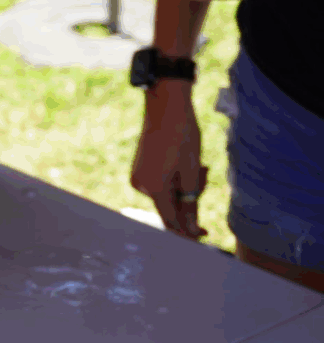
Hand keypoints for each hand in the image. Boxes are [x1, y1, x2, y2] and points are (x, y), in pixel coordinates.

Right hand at [131, 81, 207, 238]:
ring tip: (197, 163)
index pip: (172, 221)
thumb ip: (191, 202)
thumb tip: (191, 228)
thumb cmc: (182, 137)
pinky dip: (173, 179)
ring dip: (184, 187)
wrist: (165, 108)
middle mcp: (141, 186)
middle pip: (170, 207)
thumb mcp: (193, 171)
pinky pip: (159, 185)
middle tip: (204, 172)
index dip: (189, 231)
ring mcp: (137, 177)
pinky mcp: (139, 170)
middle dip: (191, 198)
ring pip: (166, 195)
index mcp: (154, 188)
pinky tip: (182, 163)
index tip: (205, 234)